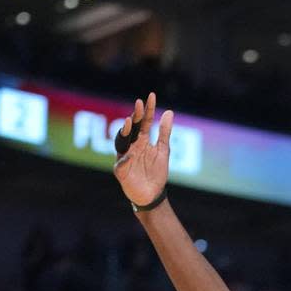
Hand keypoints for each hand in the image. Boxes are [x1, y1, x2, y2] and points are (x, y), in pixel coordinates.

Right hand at [114, 92, 173, 207]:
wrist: (152, 194)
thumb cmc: (156, 172)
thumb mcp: (163, 150)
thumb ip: (164, 132)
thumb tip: (169, 112)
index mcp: (142, 140)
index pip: (144, 122)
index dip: (148, 110)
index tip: (151, 96)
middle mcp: (131, 146)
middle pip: (132, 129)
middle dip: (136, 116)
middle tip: (139, 104)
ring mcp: (124, 157)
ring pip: (121, 142)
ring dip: (125, 132)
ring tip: (130, 122)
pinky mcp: (120, 171)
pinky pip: (121, 164)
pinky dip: (125, 160)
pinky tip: (131, 155)